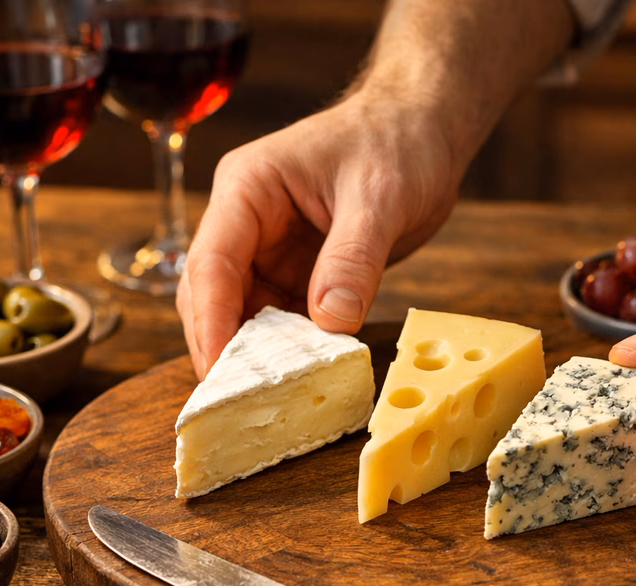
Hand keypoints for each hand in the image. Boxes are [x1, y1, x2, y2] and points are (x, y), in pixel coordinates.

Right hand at [176, 93, 459, 377]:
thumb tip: (330, 322)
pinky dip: (288, 352)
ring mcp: (269, 251)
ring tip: (265, 403)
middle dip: (221, 346)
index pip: (212, 261)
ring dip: (255, 356)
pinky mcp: (297, 275)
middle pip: (212, 294)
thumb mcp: (378, 197)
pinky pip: (281, 321)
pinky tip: (301, 381)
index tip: (217, 370)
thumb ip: (353, 258)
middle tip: (234, 403)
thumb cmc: (397, 142)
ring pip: (242, 314)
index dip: (210, 320)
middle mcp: (247, 222)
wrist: (425, 132)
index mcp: (247, 189)